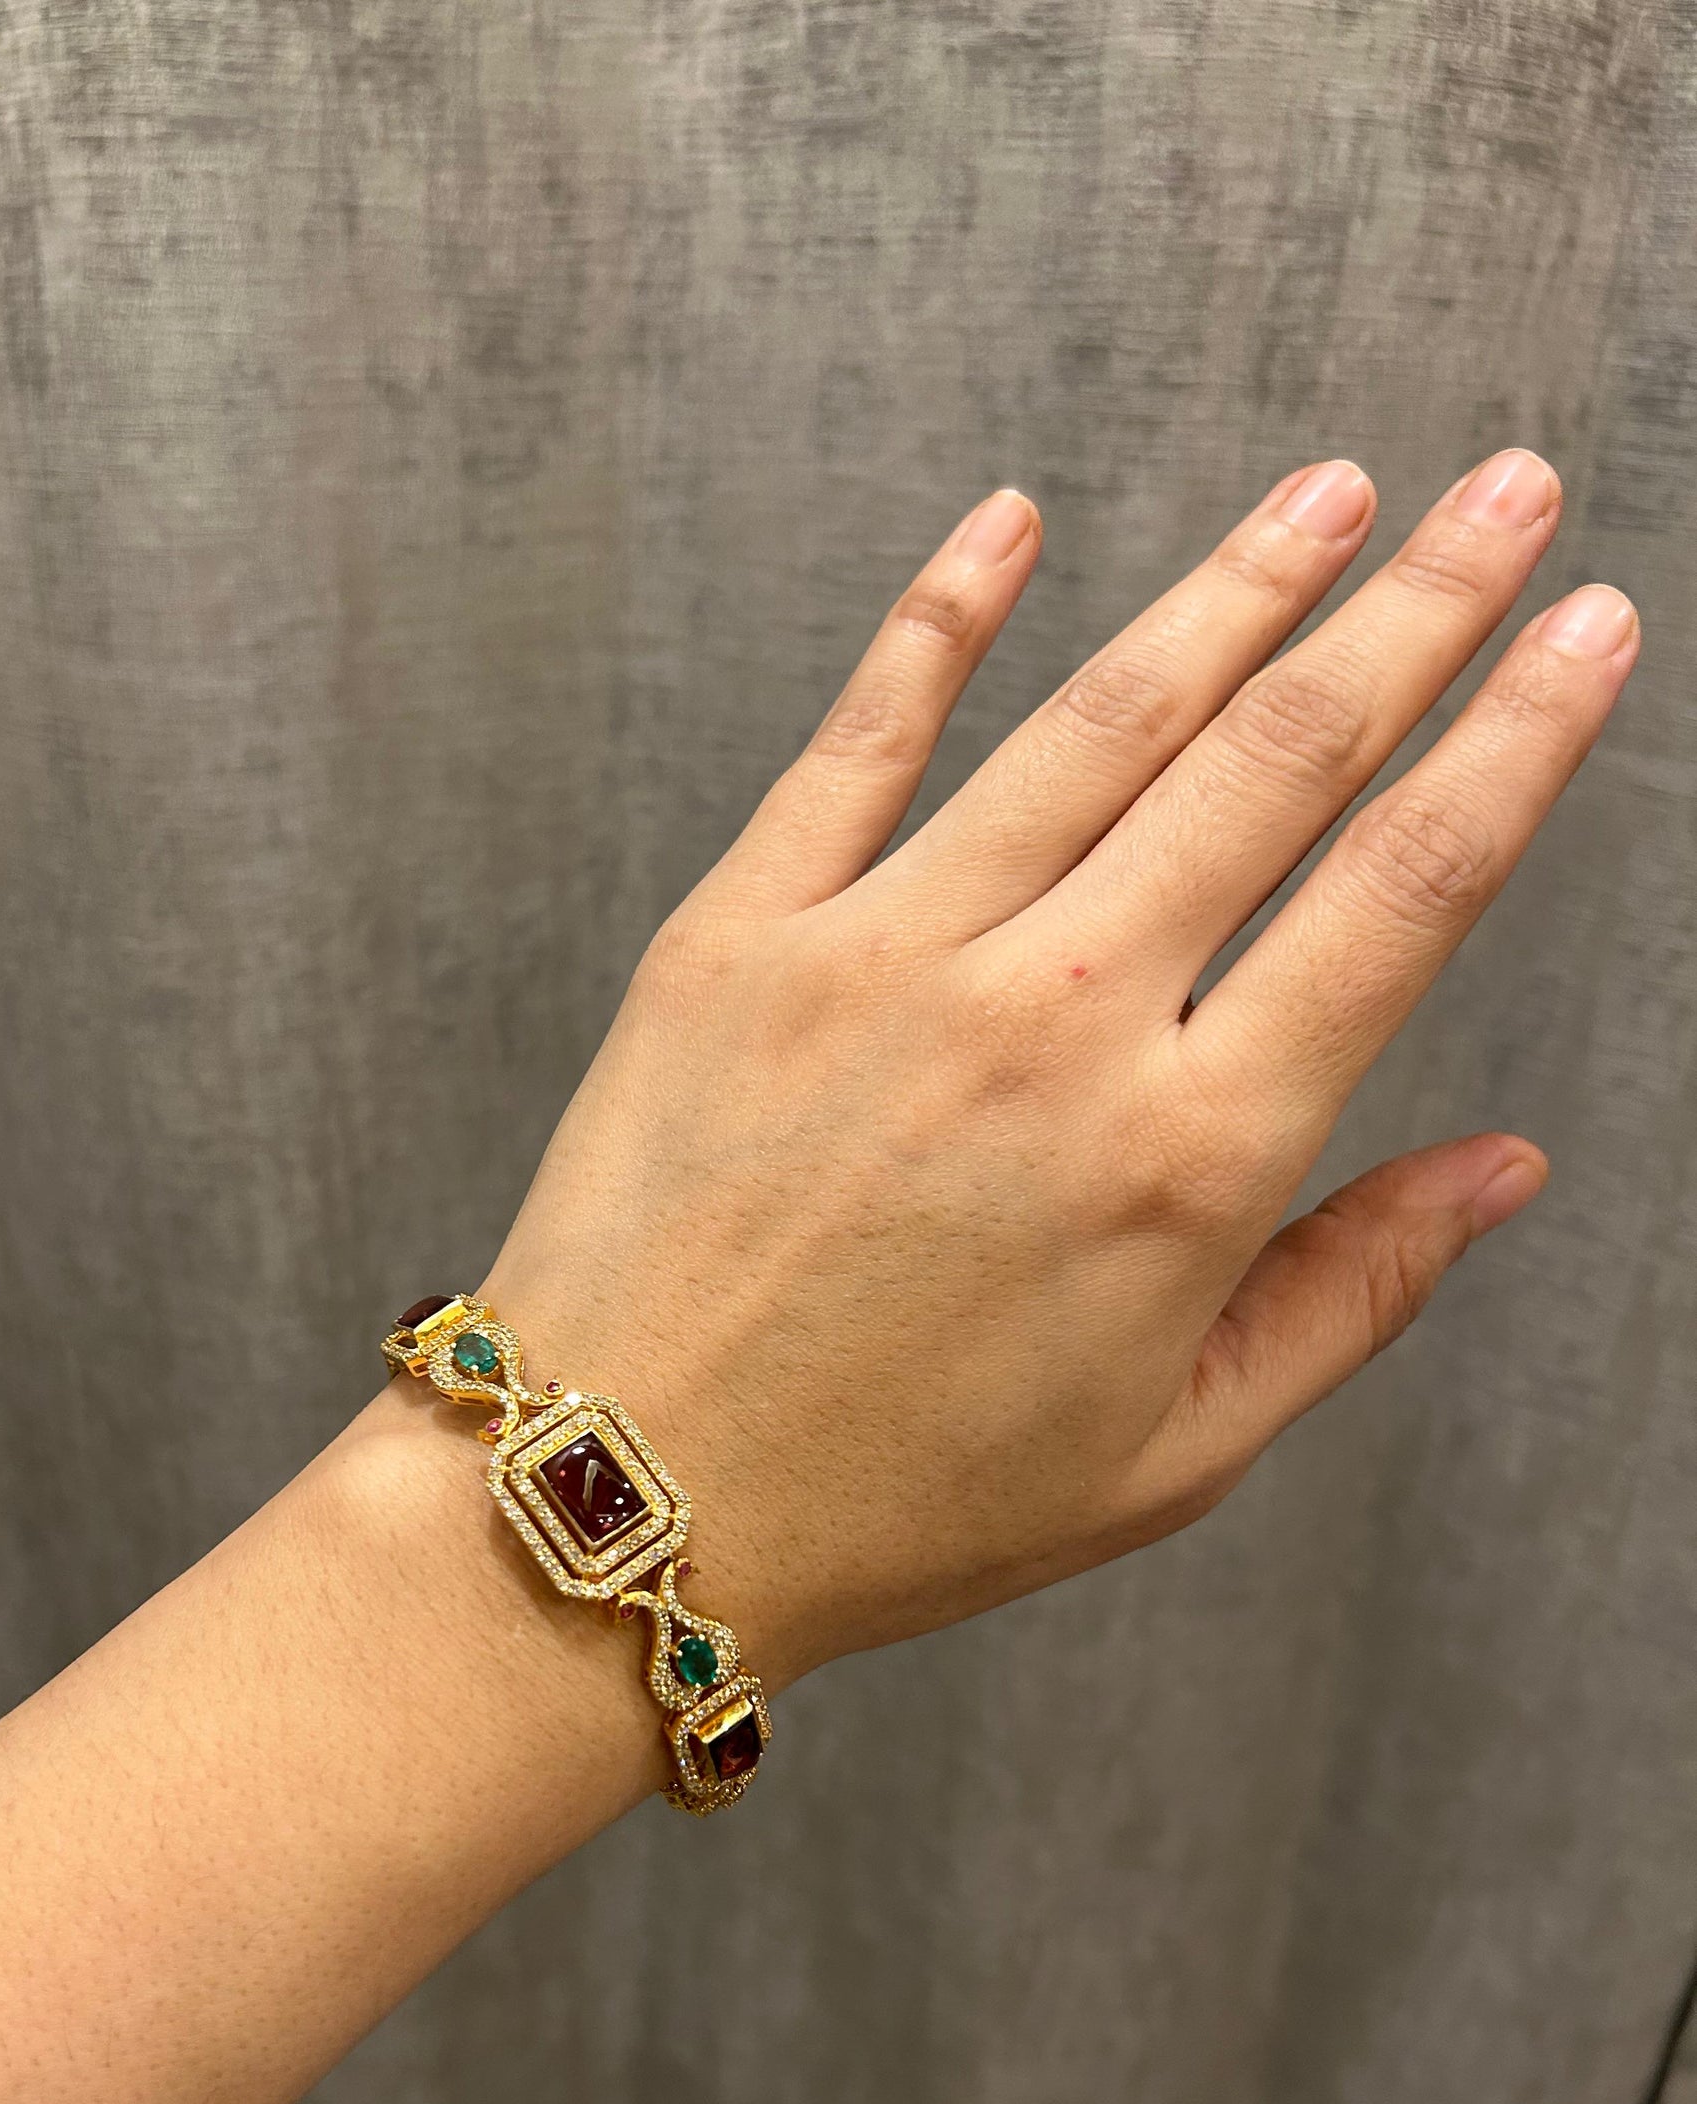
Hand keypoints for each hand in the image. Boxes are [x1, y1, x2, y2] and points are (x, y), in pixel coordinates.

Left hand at [485, 453, 1634, 1685]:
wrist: (624, 1500)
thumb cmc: (902, 1502)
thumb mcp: (1172, 1452)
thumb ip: (1350, 1293)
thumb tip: (1504, 1168)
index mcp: (1187, 1157)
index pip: (1400, 893)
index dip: (1517, 741)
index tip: (1591, 633)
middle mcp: (1054, 1021)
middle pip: (1276, 761)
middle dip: (1416, 607)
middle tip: (1504, 490)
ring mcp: (888, 956)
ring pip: (1100, 719)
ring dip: (1234, 586)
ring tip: (1330, 491)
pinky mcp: (741, 932)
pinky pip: (862, 736)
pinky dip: (941, 616)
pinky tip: (1012, 521)